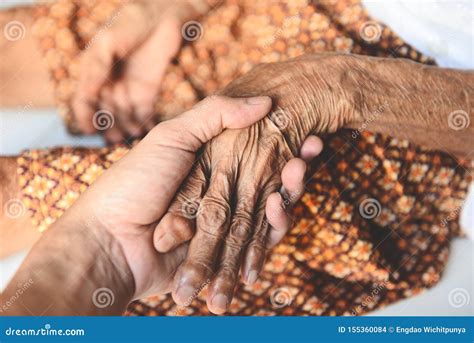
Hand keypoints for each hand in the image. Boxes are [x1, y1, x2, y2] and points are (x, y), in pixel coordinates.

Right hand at [71, 0, 201, 141]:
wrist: (163, 17)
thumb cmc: (131, 23)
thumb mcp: (108, 42)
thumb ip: (97, 66)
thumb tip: (87, 90)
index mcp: (94, 71)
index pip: (84, 99)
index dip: (85, 117)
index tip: (89, 131)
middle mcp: (110, 83)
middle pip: (105, 113)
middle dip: (108, 128)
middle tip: (114, 142)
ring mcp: (129, 88)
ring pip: (123, 116)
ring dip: (125, 129)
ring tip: (130, 140)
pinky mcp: (148, 91)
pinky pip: (143, 113)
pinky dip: (144, 124)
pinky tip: (145, 134)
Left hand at [151, 58, 336, 313]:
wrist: (109, 241)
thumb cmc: (135, 183)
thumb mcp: (170, 137)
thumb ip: (214, 116)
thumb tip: (262, 100)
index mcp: (208, 165)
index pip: (254, 150)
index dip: (279, 139)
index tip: (302, 126)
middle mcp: (218, 194)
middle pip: (265, 179)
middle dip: (291, 162)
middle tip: (313, 146)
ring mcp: (221, 226)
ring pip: (266, 209)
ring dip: (289, 189)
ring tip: (301, 170)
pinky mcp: (223, 255)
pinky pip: (257, 242)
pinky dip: (274, 225)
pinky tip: (282, 206)